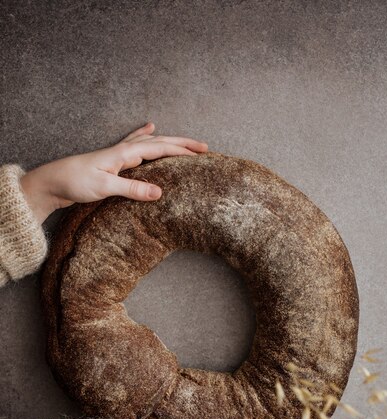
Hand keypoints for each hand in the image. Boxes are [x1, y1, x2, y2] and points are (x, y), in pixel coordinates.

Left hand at [20, 121, 208, 223]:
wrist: (52, 181)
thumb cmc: (75, 182)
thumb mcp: (105, 187)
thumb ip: (133, 189)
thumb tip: (160, 193)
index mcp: (125, 154)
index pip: (160, 149)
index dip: (181, 152)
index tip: (201, 155)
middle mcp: (124, 150)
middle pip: (160, 143)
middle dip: (183, 144)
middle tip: (204, 148)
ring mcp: (119, 154)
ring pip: (151, 143)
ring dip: (170, 142)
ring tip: (186, 142)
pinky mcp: (113, 161)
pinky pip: (136, 144)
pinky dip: (145, 136)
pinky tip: (150, 128)